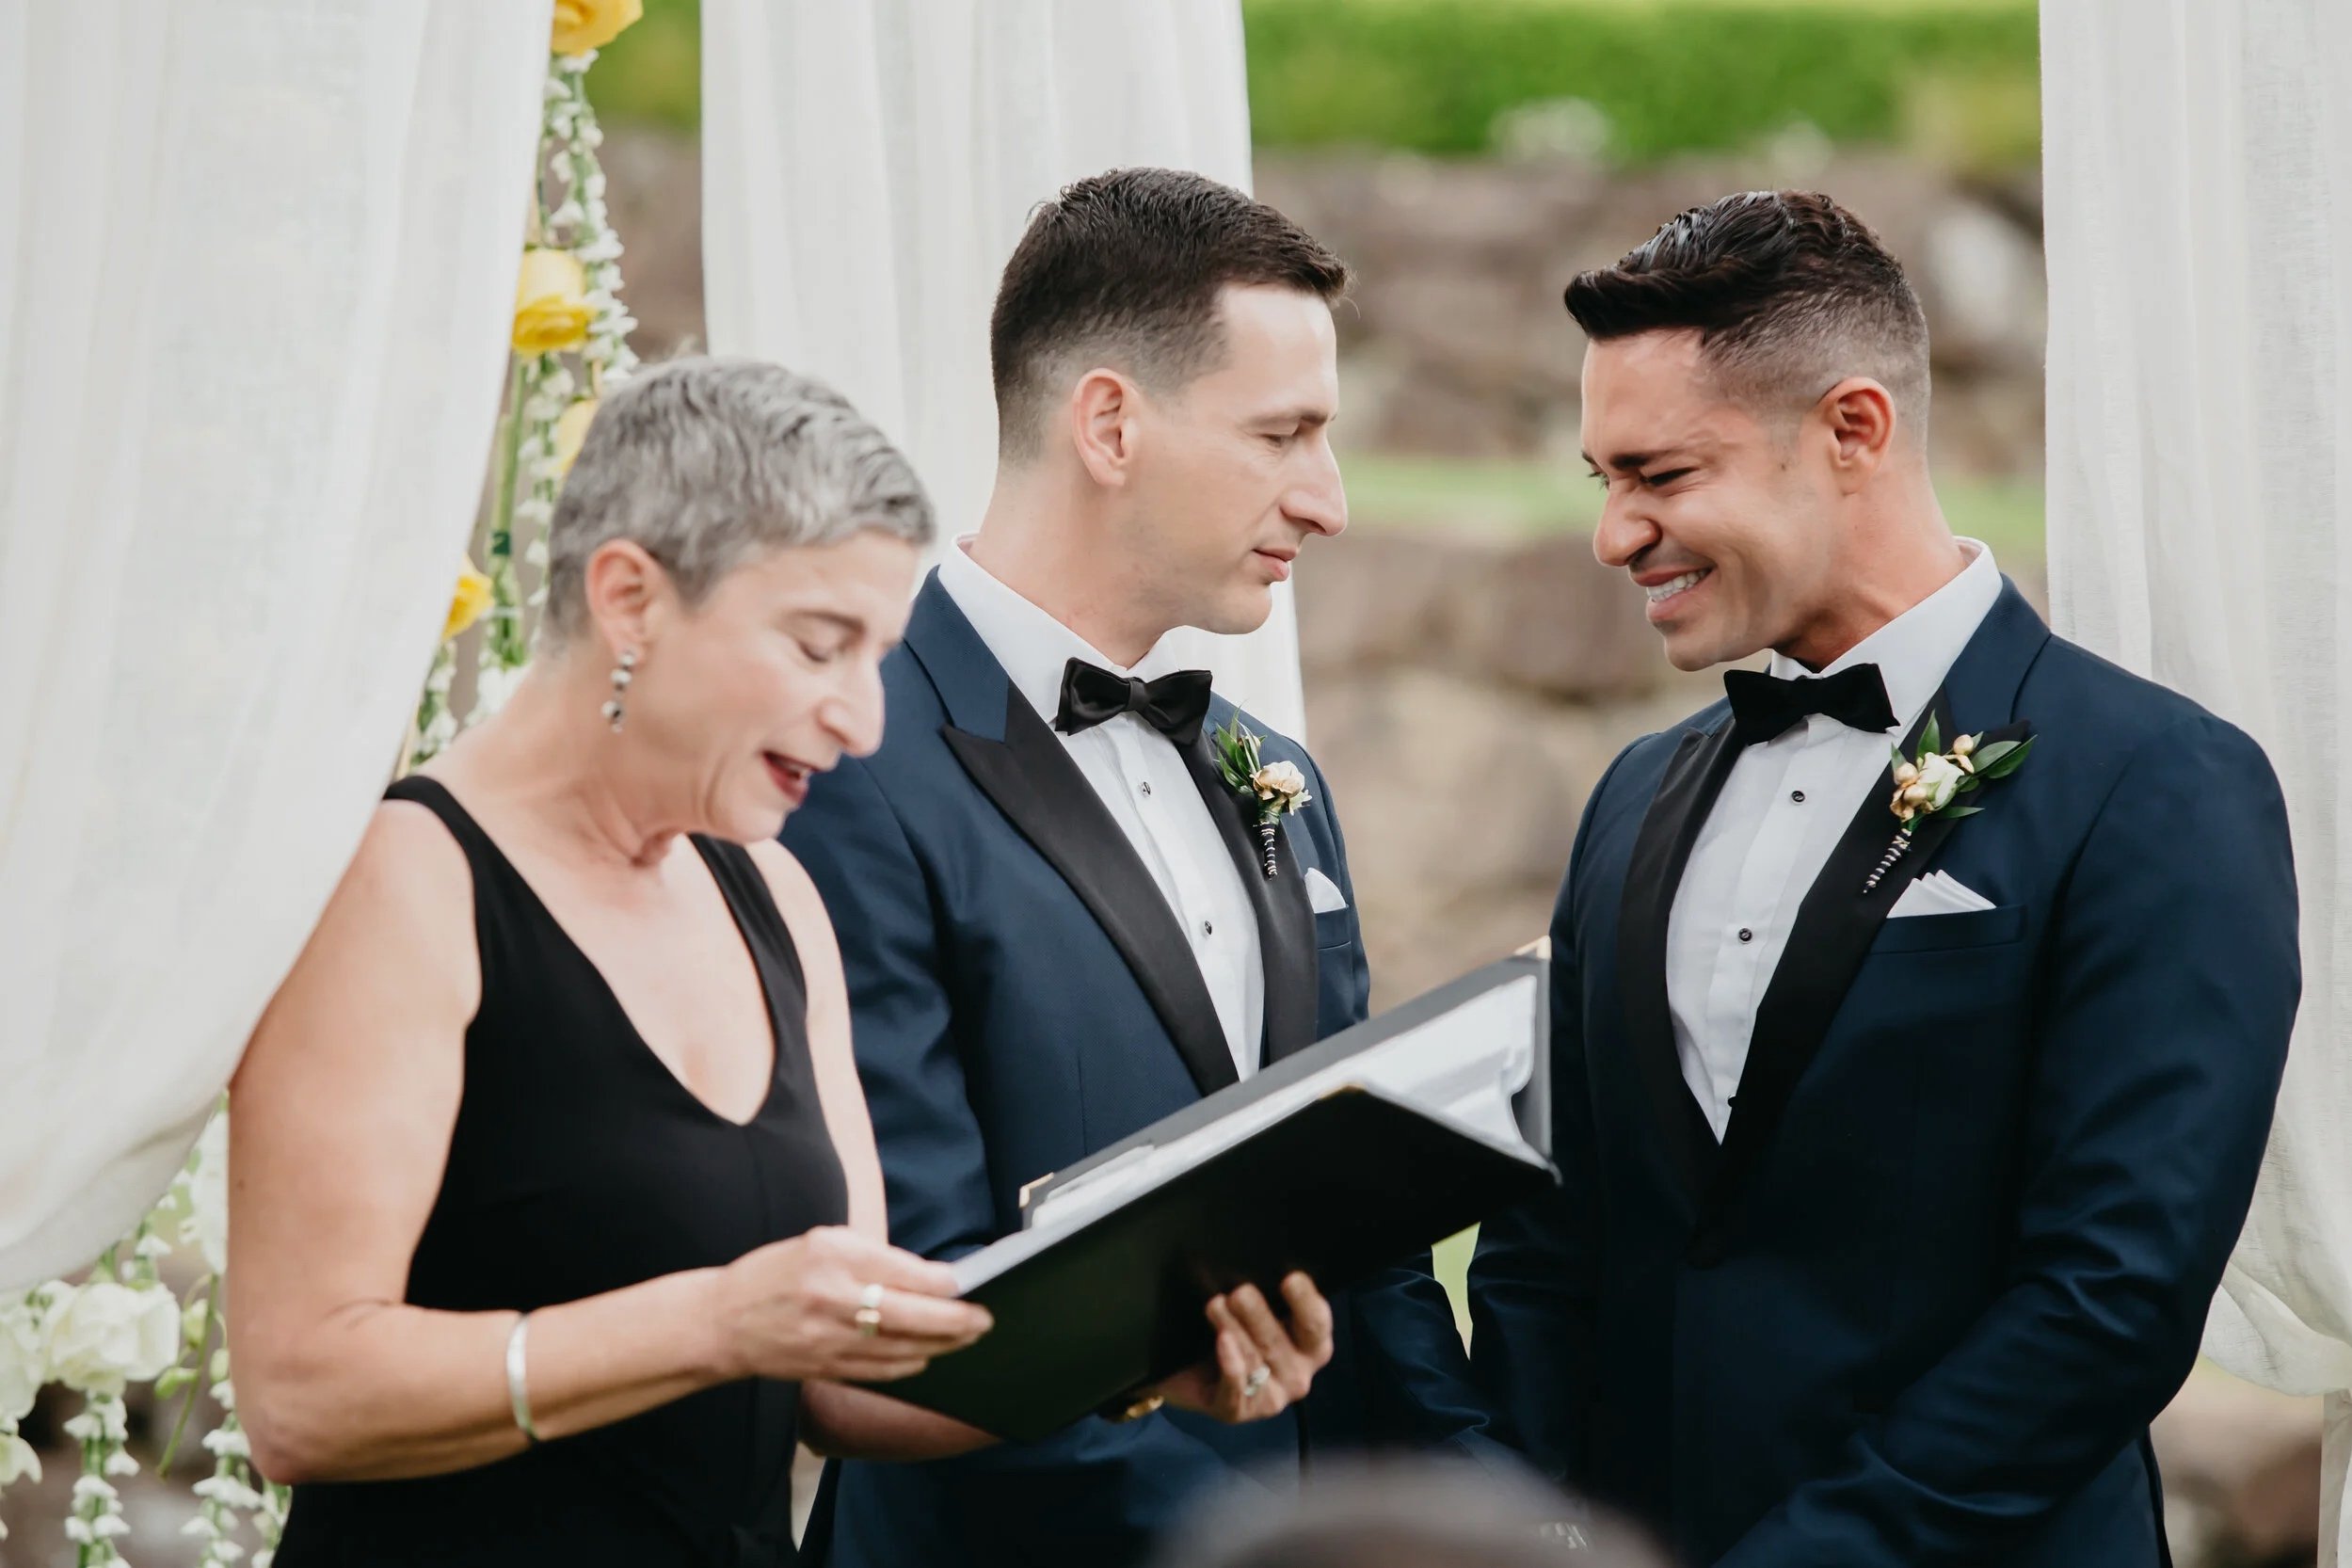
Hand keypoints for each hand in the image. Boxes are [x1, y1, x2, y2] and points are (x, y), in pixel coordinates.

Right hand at [711, 1226, 990, 1384]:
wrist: (722, 1321)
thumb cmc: (776, 1273)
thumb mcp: (822, 1242)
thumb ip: (874, 1256)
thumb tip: (929, 1276)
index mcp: (834, 1256)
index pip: (906, 1272)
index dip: (945, 1283)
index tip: (968, 1284)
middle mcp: (834, 1298)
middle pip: (913, 1316)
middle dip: (957, 1320)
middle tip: (985, 1318)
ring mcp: (830, 1339)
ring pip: (903, 1349)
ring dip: (942, 1346)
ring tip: (967, 1337)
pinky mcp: (827, 1369)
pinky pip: (882, 1371)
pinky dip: (911, 1364)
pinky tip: (928, 1356)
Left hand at [1155, 1272, 1333, 1423]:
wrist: (1193, 1373)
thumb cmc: (1236, 1331)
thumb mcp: (1256, 1312)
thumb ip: (1269, 1295)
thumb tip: (1261, 1267)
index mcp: (1312, 1346)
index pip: (1317, 1323)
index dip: (1305, 1301)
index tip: (1289, 1279)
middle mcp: (1298, 1375)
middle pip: (1281, 1342)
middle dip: (1260, 1315)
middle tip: (1240, 1292)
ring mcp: (1270, 1398)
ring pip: (1255, 1362)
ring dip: (1234, 1330)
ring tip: (1215, 1305)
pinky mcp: (1237, 1412)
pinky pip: (1236, 1390)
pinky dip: (1230, 1365)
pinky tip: (1222, 1342)